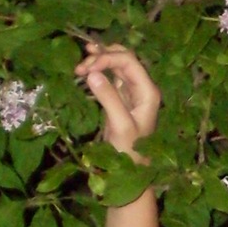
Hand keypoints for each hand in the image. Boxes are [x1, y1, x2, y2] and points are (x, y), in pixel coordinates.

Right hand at [73, 41, 160, 159]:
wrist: (130, 169)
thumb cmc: (129, 149)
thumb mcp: (119, 124)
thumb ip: (108, 98)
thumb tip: (92, 74)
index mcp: (147, 91)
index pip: (128, 61)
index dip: (107, 58)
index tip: (86, 69)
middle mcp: (142, 87)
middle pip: (123, 59)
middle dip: (102, 57)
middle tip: (81, 66)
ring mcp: (132, 92)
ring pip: (116, 66)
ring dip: (99, 62)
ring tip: (80, 66)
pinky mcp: (121, 98)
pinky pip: (111, 77)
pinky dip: (99, 71)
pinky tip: (86, 71)